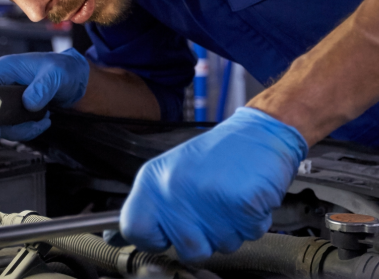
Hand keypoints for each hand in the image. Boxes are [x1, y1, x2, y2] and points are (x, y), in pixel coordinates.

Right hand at [0, 48, 88, 140]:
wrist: (75, 77)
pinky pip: (13, 128)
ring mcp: (7, 99)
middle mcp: (1, 85)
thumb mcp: (55, 74)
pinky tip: (43, 122)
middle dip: (9, 126)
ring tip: (43, 121)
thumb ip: (42, 87)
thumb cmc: (63, 68)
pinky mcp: (15, 110)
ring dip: (21, 130)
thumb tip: (28, 104)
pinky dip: (27, 130)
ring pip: (1, 125)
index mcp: (2, 70)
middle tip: (31, 126)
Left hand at [120, 107, 307, 261]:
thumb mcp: (173, 172)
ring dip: (233, 228)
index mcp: (154, 180)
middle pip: (188, 249)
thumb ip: (150, 205)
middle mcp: (176, 189)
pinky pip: (250, 234)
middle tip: (213, 207)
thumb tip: (117, 236)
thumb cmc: (220, 153)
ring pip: (222, 246)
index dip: (153, 238)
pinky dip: (255, 220)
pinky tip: (248, 196)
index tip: (165, 234)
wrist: (261, 130)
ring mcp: (208, 198)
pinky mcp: (241, 203)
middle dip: (206, 236)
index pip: (134, 229)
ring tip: (231, 196)